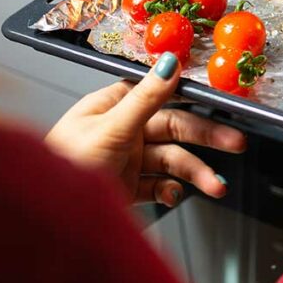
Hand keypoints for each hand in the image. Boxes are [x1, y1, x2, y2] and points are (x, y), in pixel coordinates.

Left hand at [45, 52, 246, 206]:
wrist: (47, 220)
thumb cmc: (63, 166)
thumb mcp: (110, 128)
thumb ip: (147, 98)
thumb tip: (170, 63)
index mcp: (112, 106)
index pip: (161, 94)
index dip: (192, 98)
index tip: (221, 102)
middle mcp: (121, 130)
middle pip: (174, 128)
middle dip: (206, 138)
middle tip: (234, 142)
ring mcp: (126, 160)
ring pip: (172, 160)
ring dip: (196, 173)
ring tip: (214, 186)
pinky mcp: (128, 188)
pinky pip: (160, 186)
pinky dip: (172, 191)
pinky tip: (176, 195)